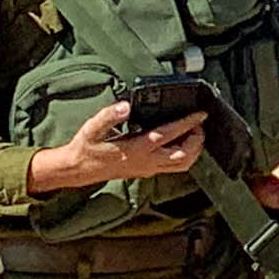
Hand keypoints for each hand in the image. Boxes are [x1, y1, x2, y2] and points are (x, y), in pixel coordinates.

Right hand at [29, 100, 204, 192]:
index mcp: (137, 148)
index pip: (169, 134)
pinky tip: (181, 143)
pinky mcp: (147, 172)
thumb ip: (109, 115)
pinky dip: (185, 156)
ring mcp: (148, 169)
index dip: (188, 123)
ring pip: (182, 165)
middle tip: (199, 124)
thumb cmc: (86, 148)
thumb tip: (126, 106)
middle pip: (184, 155)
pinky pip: (174, 167)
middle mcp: (147, 161)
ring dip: (194, 150)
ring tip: (194, 133)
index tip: (200, 113)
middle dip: (197, 139)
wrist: (78, 170)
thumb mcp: (92, 128)